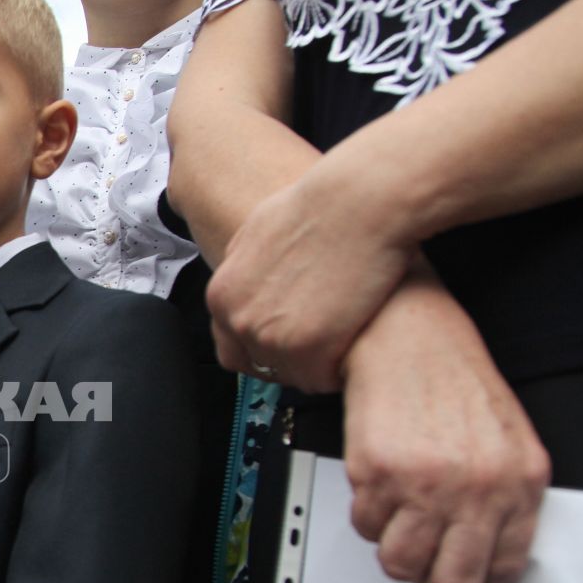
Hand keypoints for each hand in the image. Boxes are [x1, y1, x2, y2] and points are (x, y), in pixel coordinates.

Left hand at [206, 170, 413, 391]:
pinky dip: (339, 368)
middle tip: (323, 338)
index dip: (265, 348)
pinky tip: (355, 340)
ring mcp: (272, 339)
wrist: (359, 203)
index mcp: (223, 295)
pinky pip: (322, 379)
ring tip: (343, 333)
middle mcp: (240, 321)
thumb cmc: (321, 207)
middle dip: (293, 356)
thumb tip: (246, 284)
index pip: (232, 348)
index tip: (288, 342)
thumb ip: (245, 269)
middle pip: (263, 365)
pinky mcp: (310, 351)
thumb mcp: (258, 232)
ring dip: (318, 362)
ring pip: (294, 375)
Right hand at [339, 280, 549, 582]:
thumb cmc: (451, 381)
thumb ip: (503, 501)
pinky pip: (366, 527)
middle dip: (432, 582)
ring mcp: (426, 483)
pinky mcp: (378, 474)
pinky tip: (380, 484)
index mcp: (520, 481)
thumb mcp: (505, 441)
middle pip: (451, 579)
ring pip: (400, 563)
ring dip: (395, 550)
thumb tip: (481, 562)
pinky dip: (368, 515)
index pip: (505, 568)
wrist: (405, 336)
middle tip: (423, 564)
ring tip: (399, 518)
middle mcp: (477, 487)